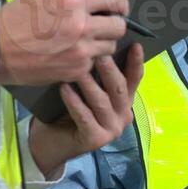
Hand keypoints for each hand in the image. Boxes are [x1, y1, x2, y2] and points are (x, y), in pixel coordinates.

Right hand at [0, 0, 128, 86]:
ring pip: (110, 46)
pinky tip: (72, 53)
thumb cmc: (15, 16)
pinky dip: (87, 58)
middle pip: (119, 26)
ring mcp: (81, 51)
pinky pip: (94, 62)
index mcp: (73, 1)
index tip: (118, 6)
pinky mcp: (76, 70)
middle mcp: (82, 26)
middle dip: (114, 23)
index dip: (120, 2)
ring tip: (86, 39)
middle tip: (104, 23)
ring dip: (102, 42)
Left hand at [26, 44, 143, 176]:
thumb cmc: (67, 112)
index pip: (134, 79)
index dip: (136, 62)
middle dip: (110, 70)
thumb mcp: (85, 92)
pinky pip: (84, 116)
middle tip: (99, 53)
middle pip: (120, 89)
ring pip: (102, 102)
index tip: (135, 44)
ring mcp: (111, 130)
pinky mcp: (95, 140)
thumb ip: (95, 77)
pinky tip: (64, 89)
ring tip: (77, 69)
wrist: (51, 144)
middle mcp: (123, 116)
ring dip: (89, 84)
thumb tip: (96, 48)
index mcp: (124, 102)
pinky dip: (74, 101)